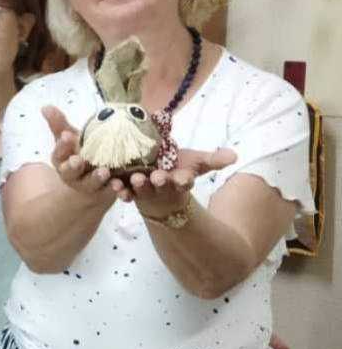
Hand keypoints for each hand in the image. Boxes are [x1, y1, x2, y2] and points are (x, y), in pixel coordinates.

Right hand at [44, 106, 116, 200]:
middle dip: (73, 166)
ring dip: (96, 178)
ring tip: (105, 172)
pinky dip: (116, 190)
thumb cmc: (81, 155)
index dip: (62, 145)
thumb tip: (45, 106)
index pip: (58, 153)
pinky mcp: (107, 194)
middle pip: (70, 172)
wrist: (95, 185)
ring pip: (91, 184)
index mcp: (62, 161)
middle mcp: (73, 176)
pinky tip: (122, 185)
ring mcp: (89, 186)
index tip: (67, 136)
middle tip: (79, 160)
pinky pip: (111, 193)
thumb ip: (59, 124)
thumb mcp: (71, 139)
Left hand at [114, 145, 237, 216]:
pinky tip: (115, 186)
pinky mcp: (130, 190)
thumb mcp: (196, 163)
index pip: (185, 181)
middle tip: (158, 177)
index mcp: (180, 180)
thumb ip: (213, 159)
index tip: (184, 179)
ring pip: (141, 189)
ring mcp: (145, 189)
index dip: (184, 180)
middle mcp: (163, 186)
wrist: (158, 182)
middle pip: (162, 185)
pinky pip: (124, 192)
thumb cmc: (179, 170)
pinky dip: (120, 190)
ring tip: (135, 179)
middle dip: (160, 182)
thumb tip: (234, 156)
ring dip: (138, 186)